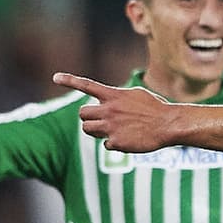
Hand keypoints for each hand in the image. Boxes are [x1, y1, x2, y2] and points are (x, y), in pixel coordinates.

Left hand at [52, 72, 173, 152]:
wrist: (168, 124)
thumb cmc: (155, 108)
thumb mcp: (135, 95)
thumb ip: (118, 97)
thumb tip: (107, 101)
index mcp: (113, 95)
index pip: (86, 85)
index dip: (69, 80)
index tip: (55, 77)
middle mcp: (108, 110)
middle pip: (82, 114)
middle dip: (89, 118)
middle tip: (100, 121)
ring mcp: (111, 127)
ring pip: (88, 130)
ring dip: (95, 131)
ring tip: (111, 130)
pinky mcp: (116, 142)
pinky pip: (106, 145)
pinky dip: (114, 144)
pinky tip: (128, 140)